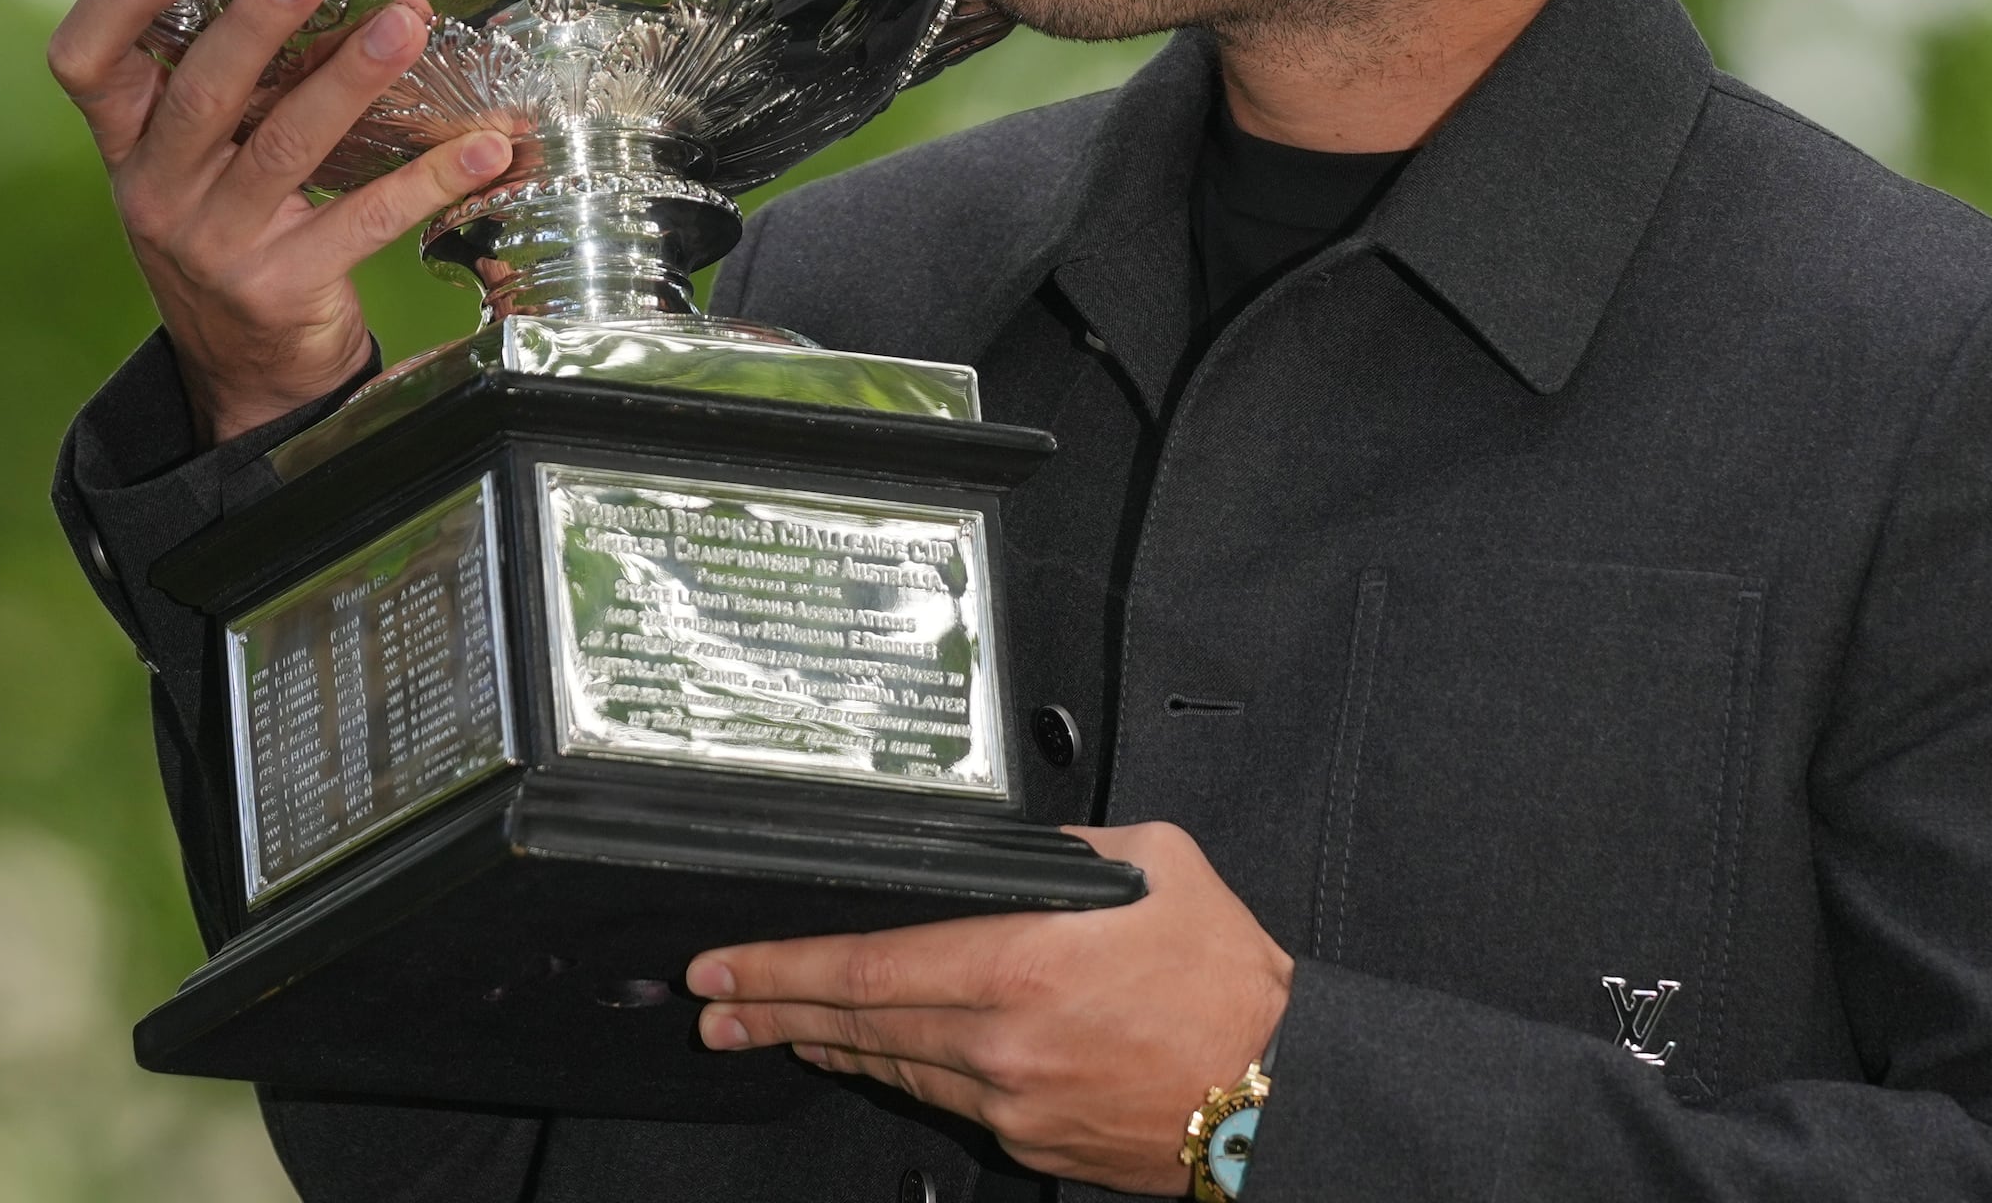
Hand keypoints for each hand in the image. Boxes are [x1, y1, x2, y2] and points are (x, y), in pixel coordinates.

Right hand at [46, 0, 510, 442]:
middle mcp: (156, 190)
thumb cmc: (232, 229)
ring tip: (407, 22)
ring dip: (352, 77)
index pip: (85, 61)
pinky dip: (427, 178)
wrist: (248, 370)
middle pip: (201, 91)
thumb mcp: (209, 157)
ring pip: (286, 146)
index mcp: (126, 144)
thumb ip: (249, 76)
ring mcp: (214, 244)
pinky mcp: (279, 287)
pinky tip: (479, 146)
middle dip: (260, 17)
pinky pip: (362, 220)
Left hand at [688, 822, 1292, 1194]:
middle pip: (855, 1026)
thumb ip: (1066, 851)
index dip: (779, 970)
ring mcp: (1010, 1102)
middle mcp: (1000, 1043)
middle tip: (713, 1007)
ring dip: (825, 1045)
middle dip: (770, 1013)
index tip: (723, 967)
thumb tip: (1008, 850)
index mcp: (1019, 965)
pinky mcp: (1031, 1141)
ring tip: (775, 1029)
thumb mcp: (1154, 864)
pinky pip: (944, 1101)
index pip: (864, 968)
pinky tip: (873, 1059)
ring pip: (892, 1067)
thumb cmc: (1227, 978)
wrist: (1278, 1089)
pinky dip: (898, 1074)